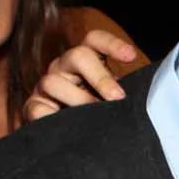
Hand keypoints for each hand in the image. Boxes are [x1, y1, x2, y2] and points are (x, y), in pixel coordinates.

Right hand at [23, 29, 138, 121]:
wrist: (72, 137)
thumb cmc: (99, 112)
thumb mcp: (113, 98)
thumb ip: (123, 90)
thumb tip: (144, 95)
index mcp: (86, 61)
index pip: (94, 40)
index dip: (112, 44)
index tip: (131, 57)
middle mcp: (64, 68)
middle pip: (77, 56)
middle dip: (100, 77)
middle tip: (118, 97)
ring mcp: (46, 86)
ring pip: (53, 82)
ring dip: (78, 100)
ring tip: (94, 118)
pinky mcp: (34, 106)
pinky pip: (38, 108)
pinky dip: (51, 117)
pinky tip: (66, 126)